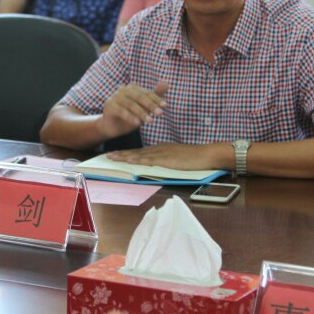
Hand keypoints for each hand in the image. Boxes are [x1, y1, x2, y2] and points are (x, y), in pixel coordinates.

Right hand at [98, 81, 167, 138]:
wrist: (113, 127)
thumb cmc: (131, 116)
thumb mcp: (144, 108)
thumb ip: (154, 96)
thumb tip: (167, 83)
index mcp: (132, 88)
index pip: (147, 93)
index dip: (157, 99)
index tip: (166, 106)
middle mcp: (123, 90)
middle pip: (140, 97)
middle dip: (151, 105)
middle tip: (160, 113)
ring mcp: (115, 97)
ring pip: (131, 105)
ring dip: (142, 113)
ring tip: (151, 121)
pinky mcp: (109, 106)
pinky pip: (121, 111)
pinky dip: (130, 117)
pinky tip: (137, 123)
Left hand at [108, 142, 222, 170]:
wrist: (206, 155)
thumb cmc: (196, 158)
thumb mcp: (179, 157)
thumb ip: (169, 159)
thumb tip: (160, 165)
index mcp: (162, 148)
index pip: (142, 151)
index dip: (128, 153)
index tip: (117, 154)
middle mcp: (159, 149)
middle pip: (137, 152)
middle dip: (121, 154)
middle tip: (108, 155)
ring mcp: (162, 153)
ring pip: (139, 155)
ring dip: (124, 157)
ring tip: (112, 158)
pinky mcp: (166, 160)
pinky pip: (149, 160)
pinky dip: (137, 160)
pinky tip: (129, 161)